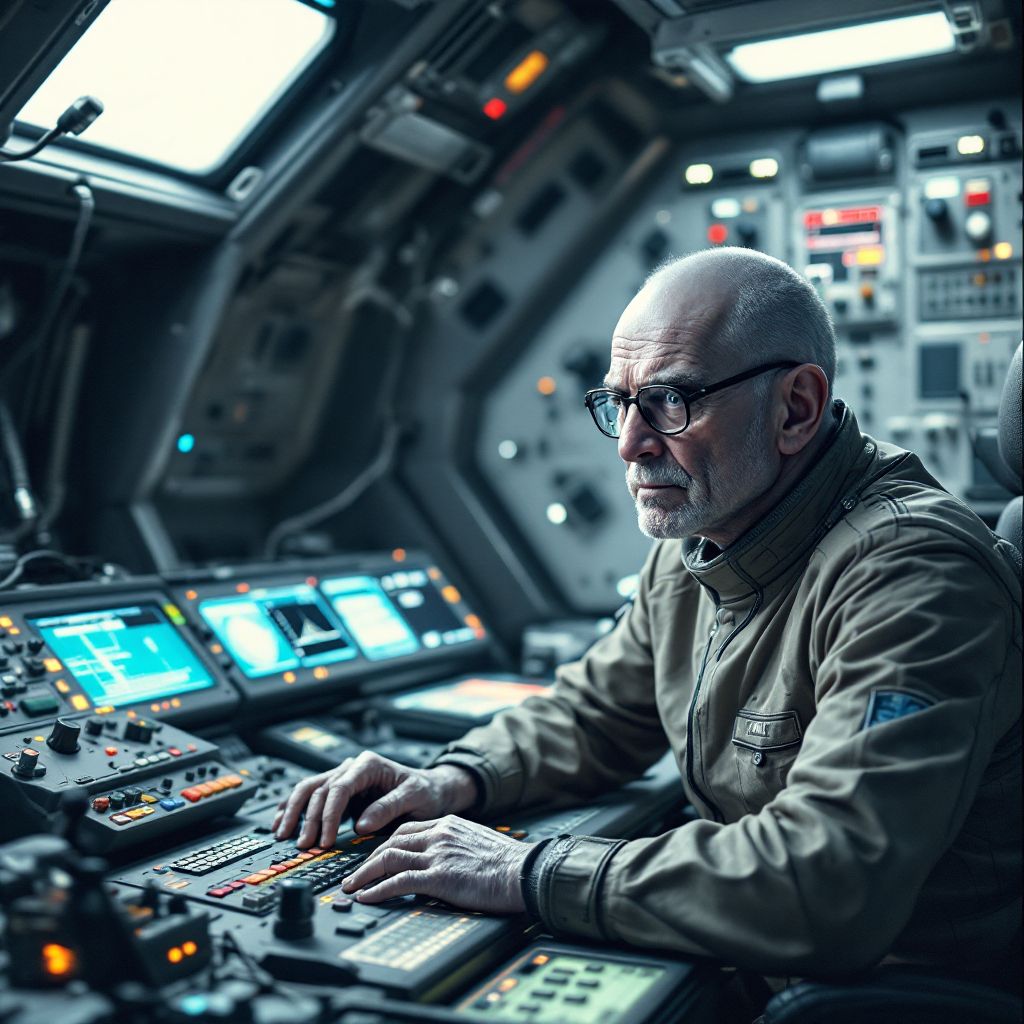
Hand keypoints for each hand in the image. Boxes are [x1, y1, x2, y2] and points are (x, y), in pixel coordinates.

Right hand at [272, 751, 477, 848]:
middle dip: (306, 818)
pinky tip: (281, 821)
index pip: (340, 787)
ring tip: (282, 834)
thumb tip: (361, 825)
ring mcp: (344, 778)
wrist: (431, 790)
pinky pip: (310, 796)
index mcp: (369, 764)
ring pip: (308, 789)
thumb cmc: (426, 792)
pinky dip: (294, 808)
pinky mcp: (340, 792)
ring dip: (293, 811)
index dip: (328, 814)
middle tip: (303, 844)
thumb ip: (388, 808)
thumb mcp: (415, 798)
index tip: (324, 838)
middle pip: (318, 788)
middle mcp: (353, 767)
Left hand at [341, 816, 528, 913]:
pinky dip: (378, 890)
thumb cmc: (508, 864)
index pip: (406, 831)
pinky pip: (399, 881)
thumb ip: (454, 848)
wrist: (524, 871)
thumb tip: (441, 865)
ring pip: (388, 858)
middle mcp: (439, 834)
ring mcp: (438, 854)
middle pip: (391, 842)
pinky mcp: (440, 876)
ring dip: (364, 875)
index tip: (373, 859)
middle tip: (352, 875)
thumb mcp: (477, 845)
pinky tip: (366, 898)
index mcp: (448, 824)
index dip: (384, 845)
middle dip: (367, 860)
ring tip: (350, 889)